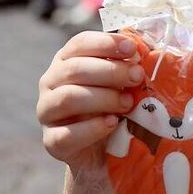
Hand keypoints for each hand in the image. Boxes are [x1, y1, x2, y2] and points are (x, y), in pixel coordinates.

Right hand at [37, 31, 143, 170]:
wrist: (101, 150)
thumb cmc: (112, 105)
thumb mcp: (122, 81)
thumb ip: (130, 63)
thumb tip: (145, 48)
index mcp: (66, 61)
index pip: (80, 43)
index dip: (106, 43)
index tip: (132, 49)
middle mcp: (51, 82)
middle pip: (75, 69)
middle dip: (111, 71)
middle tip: (137, 76)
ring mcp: (47, 112)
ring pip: (69, 98)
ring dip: (104, 98)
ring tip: (128, 102)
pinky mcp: (52, 141)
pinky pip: (67, 133)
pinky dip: (92, 128)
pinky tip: (112, 123)